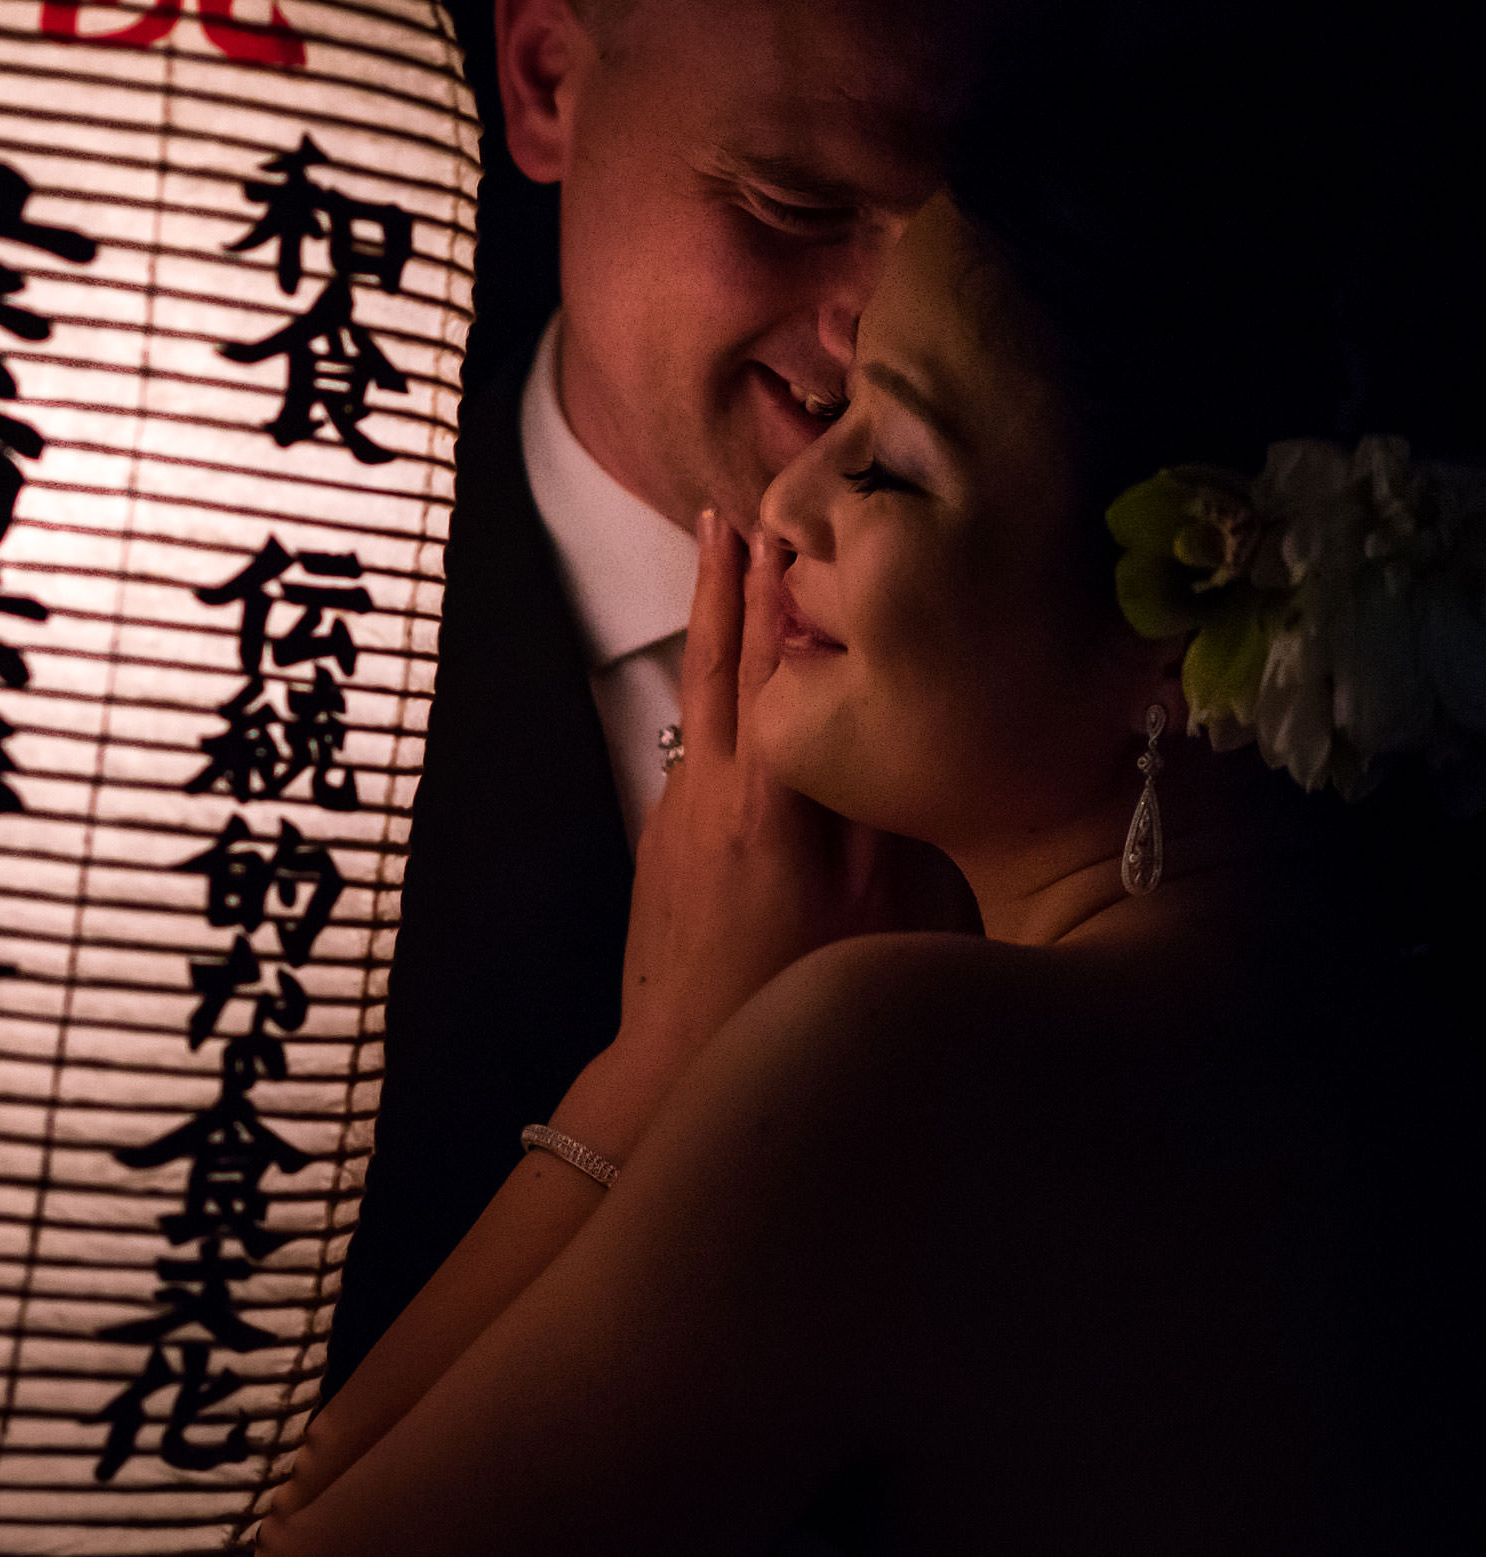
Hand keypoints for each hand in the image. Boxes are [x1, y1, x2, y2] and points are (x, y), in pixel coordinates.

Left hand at [602, 512, 915, 1121]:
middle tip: (734, 511)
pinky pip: (696, 742)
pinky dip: (714, 693)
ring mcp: (678, 811)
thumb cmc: (787, 999)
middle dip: (728, 582)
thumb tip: (910, 740)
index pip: (778, 668)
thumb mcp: (880, 917)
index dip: (786, 594)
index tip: (796, 526)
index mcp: (771, 798)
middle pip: (718, 660)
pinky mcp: (665, 840)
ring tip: (723, 560)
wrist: (673, 1063)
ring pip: (698, 697)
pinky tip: (732, 680)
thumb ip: (893, 822)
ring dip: (712, 627)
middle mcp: (712, 789)